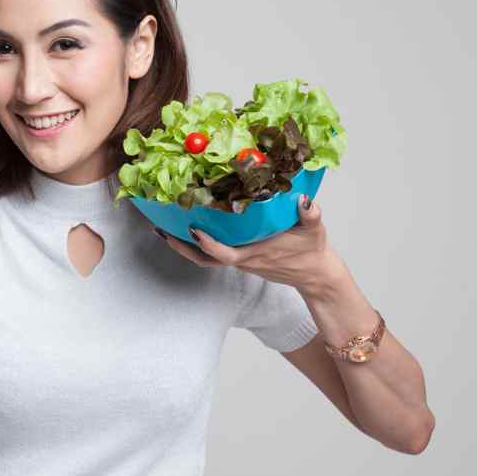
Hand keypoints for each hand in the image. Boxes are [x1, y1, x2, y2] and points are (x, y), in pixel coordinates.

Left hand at [156, 194, 342, 292]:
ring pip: (206, 259)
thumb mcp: (314, 229)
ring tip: (164, 231)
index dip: (207, 244)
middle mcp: (243, 260)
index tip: (193, 229)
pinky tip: (190, 229)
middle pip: (204, 259)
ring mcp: (241, 261)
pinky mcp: (242, 260)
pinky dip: (198, 245)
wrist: (316, 274)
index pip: (224, 253)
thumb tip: (304, 200)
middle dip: (181, 246)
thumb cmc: (313, 250)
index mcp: (256, 254)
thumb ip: (310, 214)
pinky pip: (213, 255)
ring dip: (184, 247)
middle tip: (160, 230)